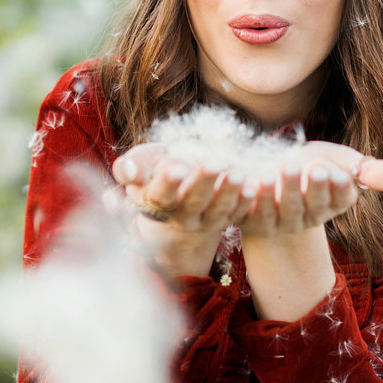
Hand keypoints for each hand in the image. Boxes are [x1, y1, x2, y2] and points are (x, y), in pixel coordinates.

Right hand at [112, 143, 249, 277]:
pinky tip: (255, 185)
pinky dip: (247, 201)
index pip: (161, 194)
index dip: (168, 183)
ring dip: (229, 193)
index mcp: (157, 201)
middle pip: (193, 203)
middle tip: (213, 162)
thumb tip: (127, 170)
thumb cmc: (155, 173)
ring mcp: (207, 220)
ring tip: (239, 173)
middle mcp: (182, 215)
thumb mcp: (140, 168)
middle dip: (203, 183)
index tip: (176, 167)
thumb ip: (130, 167)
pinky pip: (238, 213)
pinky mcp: (227, 218)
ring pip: (219, 211)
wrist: (177, 199)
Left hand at [237, 142, 382, 237]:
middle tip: (315, 168)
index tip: (338, 171)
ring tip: (286, 168)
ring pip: (282, 211)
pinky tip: (250, 180)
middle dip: (314, 187)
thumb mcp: (339, 162)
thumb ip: (368, 171)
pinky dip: (250, 197)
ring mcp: (278, 222)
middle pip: (312, 206)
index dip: (339, 187)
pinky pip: (250, 212)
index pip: (340, 199)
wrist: (269, 172)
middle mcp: (307, 218)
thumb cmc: (309, 165)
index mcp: (332, 204)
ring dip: (284, 190)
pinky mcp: (250, 220)